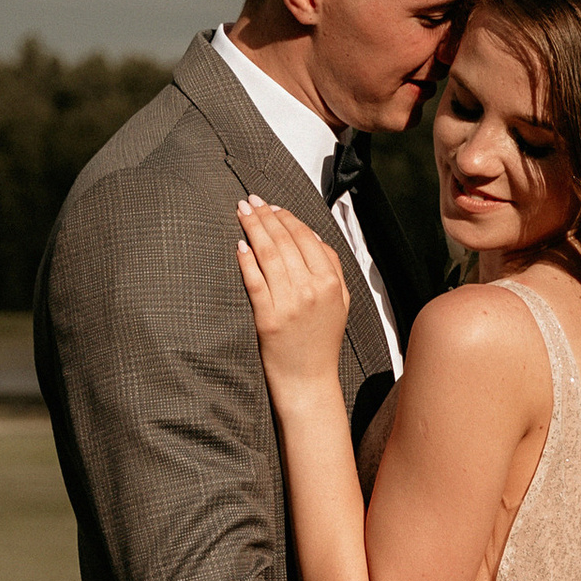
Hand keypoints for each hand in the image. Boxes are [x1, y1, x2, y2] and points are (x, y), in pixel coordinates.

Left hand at [236, 198, 348, 400]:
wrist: (309, 379)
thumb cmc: (321, 341)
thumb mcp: (340, 302)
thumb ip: (333, 268)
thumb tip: (314, 237)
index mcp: (330, 282)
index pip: (306, 238)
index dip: (287, 218)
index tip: (273, 206)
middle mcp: (311, 289)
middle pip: (284, 241)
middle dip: (266, 216)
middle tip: (251, 201)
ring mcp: (289, 303)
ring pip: (268, 255)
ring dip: (253, 229)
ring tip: (243, 213)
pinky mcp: (268, 317)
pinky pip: (254, 281)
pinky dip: (246, 260)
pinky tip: (240, 245)